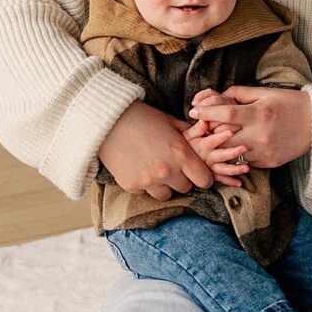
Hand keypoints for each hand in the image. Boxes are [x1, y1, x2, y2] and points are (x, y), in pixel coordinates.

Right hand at [96, 100, 215, 201]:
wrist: (107, 120)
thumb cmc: (141, 117)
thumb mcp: (169, 122)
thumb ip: (188, 135)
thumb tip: (203, 140)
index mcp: (180, 154)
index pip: (204, 180)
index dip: (201, 176)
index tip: (194, 172)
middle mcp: (167, 171)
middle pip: (185, 188)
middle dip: (180, 179)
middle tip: (170, 166)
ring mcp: (148, 181)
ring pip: (165, 194)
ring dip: (162, 185)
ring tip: (152, 168)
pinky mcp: (131, 185)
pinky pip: (144, 192)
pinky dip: (142, 183)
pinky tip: (136, 166)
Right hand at [184, 101, 249, 185]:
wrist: (172, 161)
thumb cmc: (182, 143)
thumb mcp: (187, 134)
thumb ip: (198, 127)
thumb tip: (204, 118)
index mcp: (201, 145)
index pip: (212, 140)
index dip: (221, 137)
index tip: (231, 132)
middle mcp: (205, 157)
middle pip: (221, 155)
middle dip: (233, 152)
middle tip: (245, 147)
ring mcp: (208, 167)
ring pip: (222, 170)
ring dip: (235, 169)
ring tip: (247, 168)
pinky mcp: (209, 175)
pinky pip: (220, 180)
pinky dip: (229, 182)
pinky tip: (239, 183)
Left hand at [190, 84, 311, 169]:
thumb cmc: (290, 103)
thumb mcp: (265, 93)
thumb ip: (239, 94)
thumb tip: (215, 98)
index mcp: (259, 114)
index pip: (225, 113)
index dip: (206, 111)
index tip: (193, 110)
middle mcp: (260, 135)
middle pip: (223, 137)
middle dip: (209, 131)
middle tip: (201, 127)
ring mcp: (264, 152)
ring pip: (231, 153)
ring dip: (220, 146)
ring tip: (213, 139)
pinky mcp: (269, 163)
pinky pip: (245, 161)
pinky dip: (236, 154)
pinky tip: (234, 148)